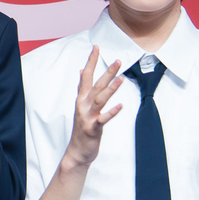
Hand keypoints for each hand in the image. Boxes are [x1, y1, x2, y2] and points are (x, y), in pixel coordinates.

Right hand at [64, 47, 123, 167]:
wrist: (77, 151)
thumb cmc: (82, 128)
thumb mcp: (81, 106)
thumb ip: (82, 88)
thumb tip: (80, 71)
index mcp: (82, 99)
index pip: (85, 76)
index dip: (91, 61)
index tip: (96, 48)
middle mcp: (83, 105)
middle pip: (96, 85)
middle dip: (107, 72)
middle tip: (118, 60)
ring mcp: (87, 116)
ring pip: (100, 99)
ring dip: (110, 89)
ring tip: (121, 79)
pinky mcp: (93, 128)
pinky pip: (103, 118)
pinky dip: (112, 112)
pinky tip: (121, 105)